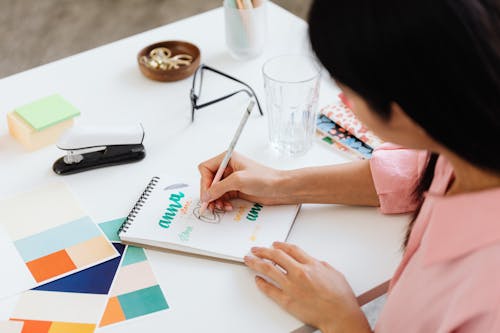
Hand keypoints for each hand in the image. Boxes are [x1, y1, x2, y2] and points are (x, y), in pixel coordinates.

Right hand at [198, 151, 283, 210]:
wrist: (280, 188)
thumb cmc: (264, 178)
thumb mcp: (239, 180)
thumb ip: (219, 187)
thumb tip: (206, 195)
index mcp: (227, 159)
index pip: (206, 168)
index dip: (205, 182)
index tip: (207, 195)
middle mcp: (228, 168)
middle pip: (209, 181)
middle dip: (209, 193)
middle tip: (210, 205)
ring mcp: (232, 179)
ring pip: (214, 190)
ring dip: (215, 200)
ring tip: (220, 207)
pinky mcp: (236, 189)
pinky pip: (222, 196)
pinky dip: (222, 202)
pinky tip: (227, 206)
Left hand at [244, 242, 371, 332]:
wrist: (340, 315)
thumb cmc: (340, 297)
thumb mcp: (332, 272)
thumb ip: (318, 265)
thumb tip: (310, 262)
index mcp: (310, 264)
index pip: (290, 249)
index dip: (280, 245)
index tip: (274, 244)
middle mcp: (299, 273)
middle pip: (276, 256)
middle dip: (263, 251)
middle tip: (256, 249)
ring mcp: (291, 287)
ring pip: (268, 270)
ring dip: (256, 262)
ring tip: (249, 259)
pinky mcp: (287, 300)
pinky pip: (269, 290)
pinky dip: (261, 283)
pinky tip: (257, 279)